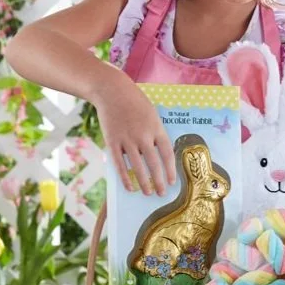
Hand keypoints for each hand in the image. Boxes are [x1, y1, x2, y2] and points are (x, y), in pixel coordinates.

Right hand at [92, 74, 175, 195]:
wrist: (113, 91)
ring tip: (148, 193)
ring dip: (144, 182)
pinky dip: (125, 177)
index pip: (167, 154)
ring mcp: (127, 139)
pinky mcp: (112, 141)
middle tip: (162, 193)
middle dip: (159, 181)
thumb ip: (156, 134)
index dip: (170, 170)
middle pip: (154, 164)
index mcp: (157, 128)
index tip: (172, 182)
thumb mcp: (152, 115)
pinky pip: (120, 164)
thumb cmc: (135, 103)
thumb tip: (160, 155)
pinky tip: (130, 187)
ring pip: (138, 167)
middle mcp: (144, 135)